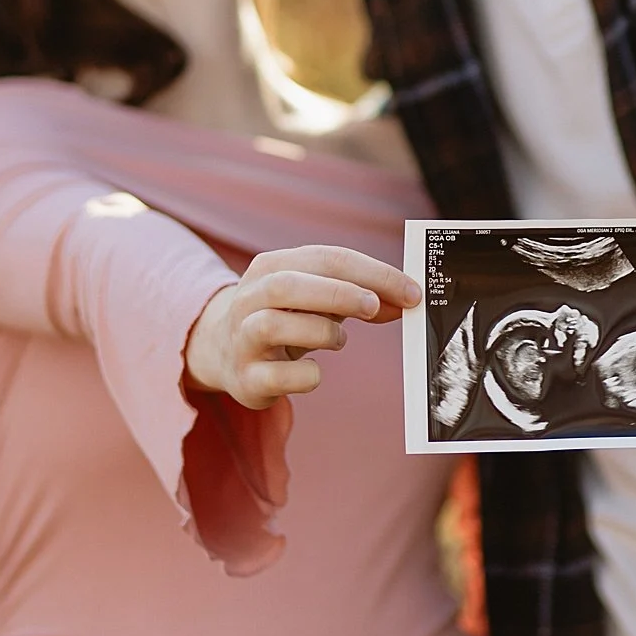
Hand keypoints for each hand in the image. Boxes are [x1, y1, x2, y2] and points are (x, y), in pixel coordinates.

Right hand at [182, 245, 418, 409]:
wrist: (224, 352)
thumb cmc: (283, 319)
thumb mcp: (315, 299)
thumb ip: (357, 298)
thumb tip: (402, 302)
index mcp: (270, 267)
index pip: (325, 258)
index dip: (373, 273)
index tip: (411, 292)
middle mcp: (249, 298)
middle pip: (287, 285)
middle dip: (338, 294)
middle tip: (375, 307)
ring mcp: (242, 337)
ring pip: (274, 325)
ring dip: (320, 331)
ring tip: (337, 339)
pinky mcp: (246, 377)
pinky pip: (278, 376)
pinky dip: (307, 375)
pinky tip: (315, 372)